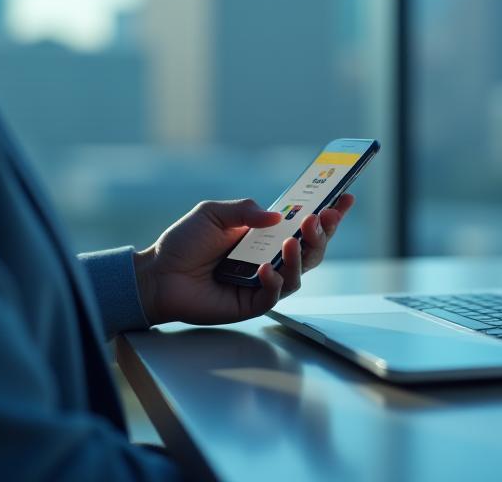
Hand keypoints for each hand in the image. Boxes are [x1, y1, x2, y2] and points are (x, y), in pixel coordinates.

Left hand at [132, 194, 353, 325]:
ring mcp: (263, 282)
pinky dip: (274, 281)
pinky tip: (266, 269)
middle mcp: (270, 259)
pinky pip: (273, 295)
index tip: (345, 197)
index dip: (328, 213)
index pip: (304, 224)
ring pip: (298, 273)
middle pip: (311, 250)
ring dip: (300, 255)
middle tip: (321, 218)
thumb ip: (244, 209)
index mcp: (265, 235)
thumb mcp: (213, 213)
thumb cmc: (183, 244)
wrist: (156, 275)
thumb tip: (277, 214)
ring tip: (292, 241)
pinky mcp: (251, 304)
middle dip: (322, 233)